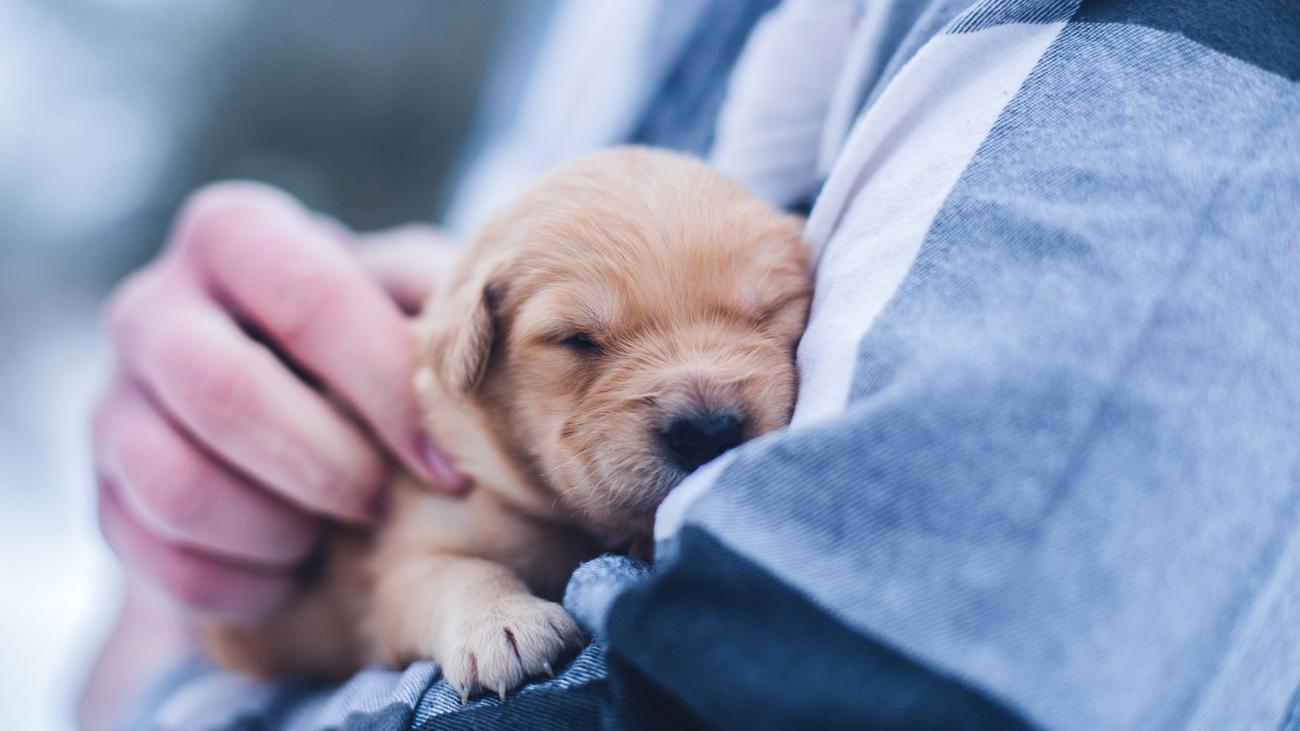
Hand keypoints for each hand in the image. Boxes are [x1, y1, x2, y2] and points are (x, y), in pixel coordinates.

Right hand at [93, 182, 465, 619]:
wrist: (288, 410)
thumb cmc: (371, 342)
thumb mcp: (409, 297)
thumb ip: (441, 298)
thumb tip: (503, 331)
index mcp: (235, 234)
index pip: (310, 298)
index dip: (386, 391)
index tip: (448, 467)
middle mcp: (153, 306)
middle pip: (221, 390)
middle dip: (324, 465)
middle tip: (382, 504)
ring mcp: (113, 401)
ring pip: (174, 483)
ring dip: (277, 528)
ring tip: (334, 535)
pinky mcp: (104, 492)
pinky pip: (156, 558)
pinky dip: (241, 582)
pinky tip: (293, 571)